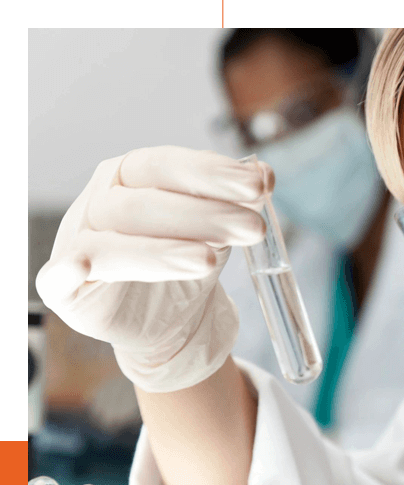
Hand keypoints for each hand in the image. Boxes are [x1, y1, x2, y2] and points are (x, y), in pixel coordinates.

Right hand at [36, 146, 272, 391]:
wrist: (173, 320)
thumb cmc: (190, 261)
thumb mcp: (218, 228)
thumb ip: (235, 201)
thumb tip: (264, 174)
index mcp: (132, 175)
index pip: (167, 164)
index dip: (212, 173)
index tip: (260, 185)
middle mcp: (102, 202)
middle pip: (145, 203)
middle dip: (204, 215)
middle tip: (253, 228)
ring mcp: (78, 243)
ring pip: (114, 243)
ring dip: (164, 251)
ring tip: (212, 261)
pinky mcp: (66, 288)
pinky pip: (58, 278)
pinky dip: (69, 270)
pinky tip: (81, 268)